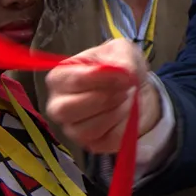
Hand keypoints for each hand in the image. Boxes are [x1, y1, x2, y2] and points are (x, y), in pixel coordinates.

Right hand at [44, 39, 159, 152]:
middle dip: (103, 99)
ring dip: (114, 112)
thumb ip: (122, 58)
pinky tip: (125, 114)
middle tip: (123, 90)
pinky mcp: (90, 144)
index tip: (124, 75)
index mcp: (59, 77)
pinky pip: (105, 141)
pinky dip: (123, 127)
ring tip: (124, 99)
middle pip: (66, 110)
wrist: (137, 91)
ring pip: (86, 129)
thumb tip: (122, 72)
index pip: (74, 80)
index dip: (103, 78)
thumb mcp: (123, 52)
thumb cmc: (120, 68)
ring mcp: (72, 128)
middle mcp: (58, 105)